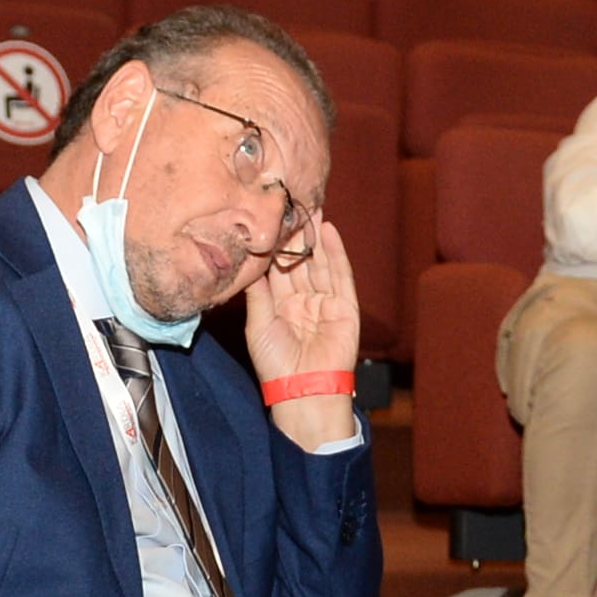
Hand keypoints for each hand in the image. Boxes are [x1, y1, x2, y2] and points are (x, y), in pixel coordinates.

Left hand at [241, 208, 358, 394]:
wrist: (303, 391)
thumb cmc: (276, 365)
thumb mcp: (258, 324)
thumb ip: (258, 292)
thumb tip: (250, 263)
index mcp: (281, 306)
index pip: (278, 269)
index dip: (274, 245)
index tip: (269, 219)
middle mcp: (303, 301)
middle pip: (300, 261)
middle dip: (297, 235)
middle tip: (291, 205)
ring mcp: (326, 303)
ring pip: (320, 263)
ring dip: (316, 237)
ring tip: (311, 208)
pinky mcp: (345, 307)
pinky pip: (341, 275)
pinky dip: (336, 252)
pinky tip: (329, 230)